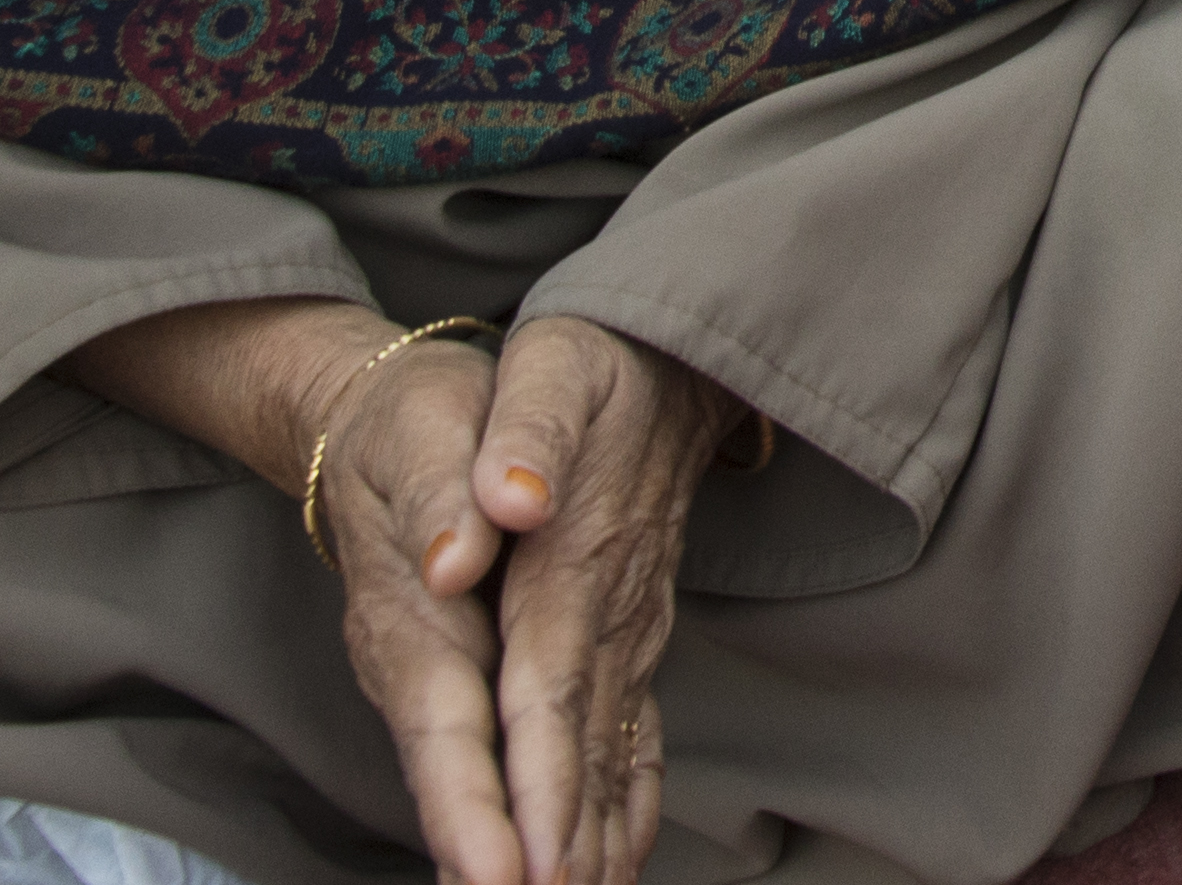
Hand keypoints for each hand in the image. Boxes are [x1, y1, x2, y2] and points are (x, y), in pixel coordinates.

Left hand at [460, 315, 726, 884]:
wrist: (677, 347)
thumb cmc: (595, 361)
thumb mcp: (549, 371)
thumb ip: (526, 436)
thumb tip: (504, 502)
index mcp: (573, 564)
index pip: (549, 692)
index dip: (538, 786)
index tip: (523, 870)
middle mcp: (612, 614)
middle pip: (584, 753)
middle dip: (564, 851)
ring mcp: (634, 633)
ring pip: (614, 761)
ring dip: (596, 846)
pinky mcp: (637, 638)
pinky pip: (635, 743)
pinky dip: (626, 811)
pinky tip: (614, 862)